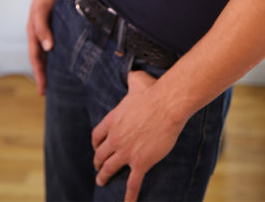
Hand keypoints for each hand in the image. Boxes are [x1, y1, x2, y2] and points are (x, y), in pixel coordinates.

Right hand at [26, 0, 60, 93]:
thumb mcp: (42, 9)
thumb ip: (42, 28)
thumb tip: (47, 49)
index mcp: (34, 31)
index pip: (36, 58)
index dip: (39, 74)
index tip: (43, 91)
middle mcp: (41, 32)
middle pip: (42, 58)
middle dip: (45, 74)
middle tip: (51, 92)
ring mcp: (50, 28)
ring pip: (50, 52)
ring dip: (53, 65)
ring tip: (60, 80)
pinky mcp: (59, 23)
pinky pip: (60, 42)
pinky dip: (62, 53)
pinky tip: (69, 58)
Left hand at [92, 70, 184, 201]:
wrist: (168, 104)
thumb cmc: (154, 91)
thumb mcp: (137, 80)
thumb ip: (131, 79)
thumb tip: (132, 74)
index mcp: (113, 120)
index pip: (97, 136)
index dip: (96, 144)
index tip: (97, 148)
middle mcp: (115, 138)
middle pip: (100, 154)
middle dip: (98, 162)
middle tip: (99, 168)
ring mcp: (126, 152)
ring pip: (109, 169)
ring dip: (103, 177)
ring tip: (101, 182)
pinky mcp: (140, 162)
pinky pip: (131, 183)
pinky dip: (128, 195)